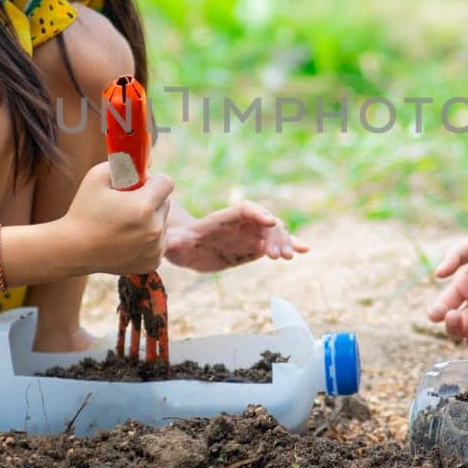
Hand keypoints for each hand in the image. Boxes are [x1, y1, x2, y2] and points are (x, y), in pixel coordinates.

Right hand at [61, 161, 173, 274]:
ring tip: (123, 224)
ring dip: (150, 220)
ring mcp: (155, 248)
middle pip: (165, 203)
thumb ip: (124, 163)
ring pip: (162, 224)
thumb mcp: (97, 176)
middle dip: (151, 200)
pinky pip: (158, 242)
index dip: (152, 181)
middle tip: (127, 204)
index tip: (139, 185)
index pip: (166, 183)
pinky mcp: (152, 262)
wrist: (73, 250)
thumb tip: (148, 160)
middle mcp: (154, 229)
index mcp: (143, 207)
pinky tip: (126, 239)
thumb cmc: (83, 211)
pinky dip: (147, 239)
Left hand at [165, 201, 307, 272]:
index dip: (257, 213)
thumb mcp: (173, 244)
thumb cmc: (179, 244)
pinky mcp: (256, 247)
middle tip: (279, 255)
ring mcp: (251, 234)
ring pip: (274, 233)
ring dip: (284, 243)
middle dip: (274, 235)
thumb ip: (172, 242)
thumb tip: (163, 244)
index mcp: (222, 219)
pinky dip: (291, 245)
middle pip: (264, 222)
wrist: (189, 249)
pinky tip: (304, 250)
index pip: (243, 210)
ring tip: (288, 257)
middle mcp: (241, 224)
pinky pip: (277, 245)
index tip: (268, 221)